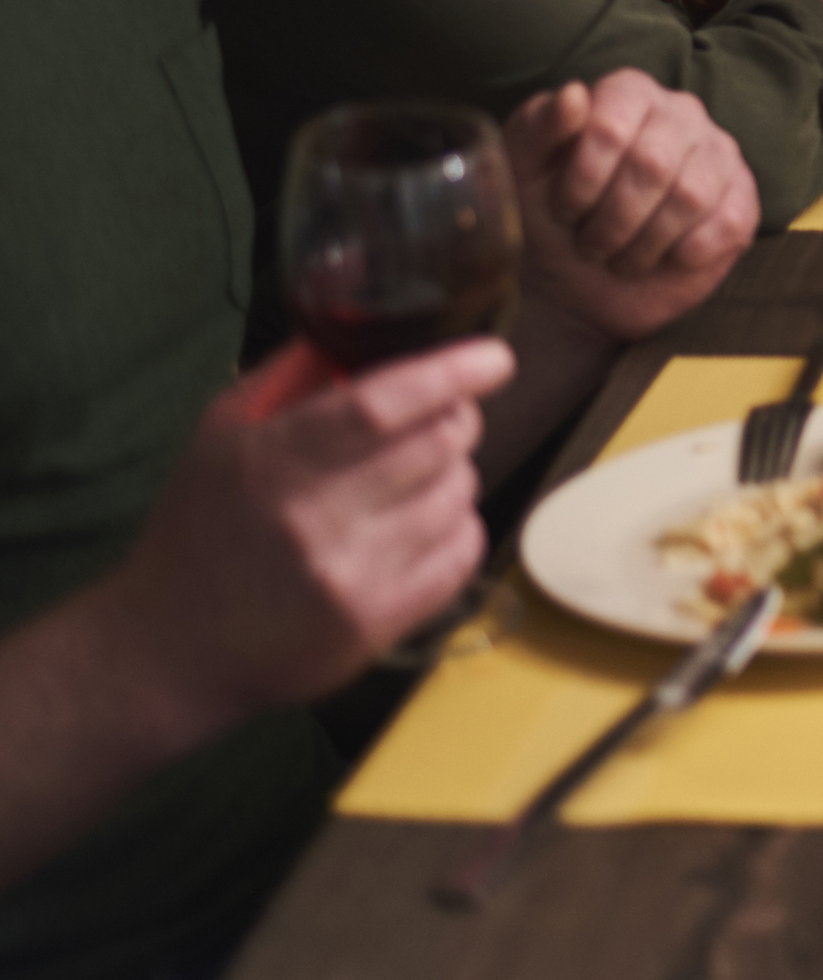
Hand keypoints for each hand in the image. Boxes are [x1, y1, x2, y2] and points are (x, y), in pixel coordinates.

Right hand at [112, 338, 509, 720]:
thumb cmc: (201, 530)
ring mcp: (350, 575)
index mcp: (270, 461)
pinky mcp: (377, 623)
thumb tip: (362, 329)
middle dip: (456, 418)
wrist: (171, 650)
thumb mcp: (222, 436)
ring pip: (459, 492)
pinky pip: (464, 551)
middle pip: (438, 443)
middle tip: (441, 419)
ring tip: (413, 480)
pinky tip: (420, 526)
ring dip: (453, 474)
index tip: (494, 358)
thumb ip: (290, 376)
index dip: (450, 372)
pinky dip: (457, 526)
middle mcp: (313, 519)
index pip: (382, 404)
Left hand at [505, 75, 756, 339]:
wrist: (576, 276)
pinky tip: (664, 258)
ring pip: (691, 196)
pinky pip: (728, 223)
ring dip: (645, 244)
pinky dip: (686, 253)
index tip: (565, 210)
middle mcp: (681, 112)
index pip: (610, 126)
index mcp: (628, 92)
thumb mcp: (521, 170)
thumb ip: (539, 126)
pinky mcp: (743, 199)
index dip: (582, 181)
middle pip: (653, 164)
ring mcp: (719, 153)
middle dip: (611, 221)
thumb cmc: (547, 212)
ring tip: (622, 257)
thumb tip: (572, 95)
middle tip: (590, 245)